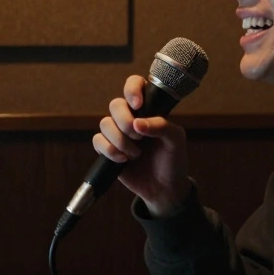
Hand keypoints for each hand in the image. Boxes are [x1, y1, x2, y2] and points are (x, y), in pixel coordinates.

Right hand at [92, 75, 190, 216]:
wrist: (164, 189)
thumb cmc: (173, 161)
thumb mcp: (176, 141)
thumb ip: (161, 126)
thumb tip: (137, 123)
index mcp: (149, 110)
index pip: (135, 85)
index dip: (132, 89)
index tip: (138, 105)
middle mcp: (131, 118)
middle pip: (115, 105)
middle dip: (124, 120)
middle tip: (138, 136)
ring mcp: (118, 134)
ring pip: (104, 123)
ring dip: (119, 139)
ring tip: (135, 154)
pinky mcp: (108, 150)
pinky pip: (97, 141)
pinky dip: (109, 150)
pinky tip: (123, 160)